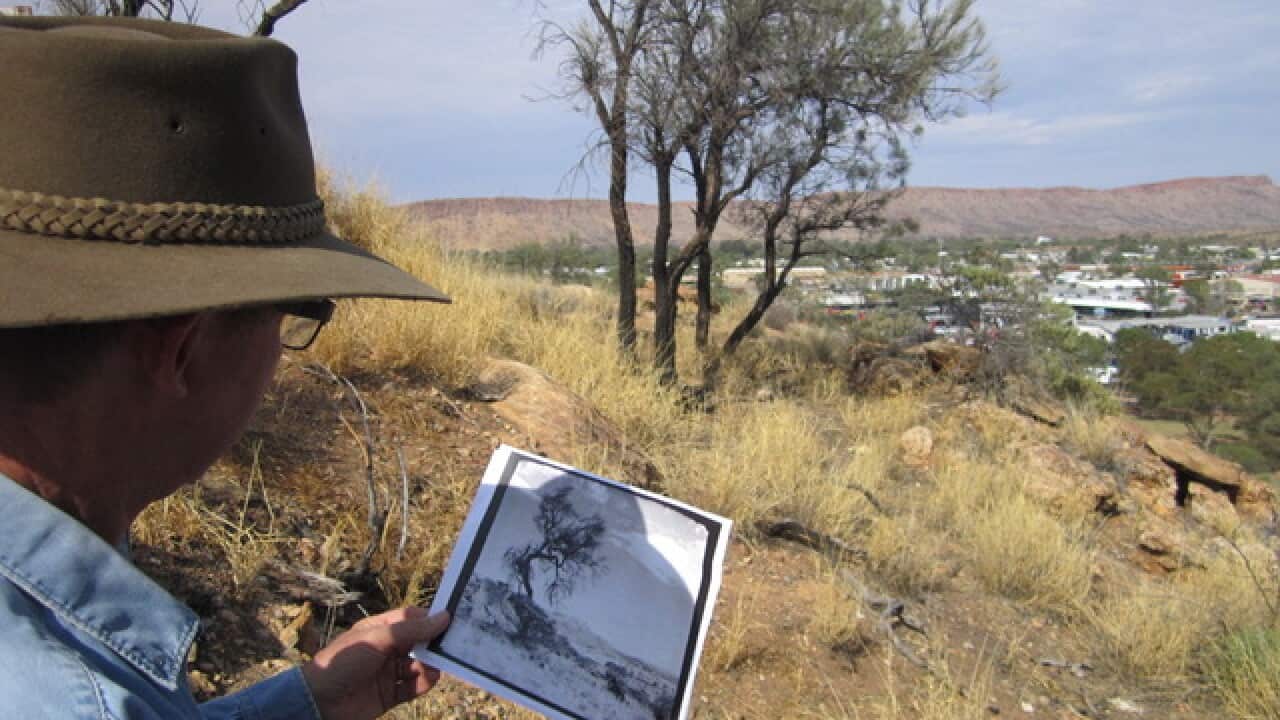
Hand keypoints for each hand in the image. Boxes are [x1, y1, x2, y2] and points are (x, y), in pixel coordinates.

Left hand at [301, 607, 449, 719]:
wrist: (319, 702)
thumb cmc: (344, 662)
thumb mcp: (377, 639)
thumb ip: (411, 630)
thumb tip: (444, 617)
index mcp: (379, 630)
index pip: (410, 619)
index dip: (429, 619)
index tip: (451, 620)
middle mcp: (385, 649)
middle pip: (418, 642)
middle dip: (434, 644)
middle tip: (454, 645)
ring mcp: (388, 672)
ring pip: (418, 665)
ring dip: (430, 665)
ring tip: (437, 666)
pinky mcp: (389, 694)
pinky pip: (413, 687)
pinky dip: (424, 683)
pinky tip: (429, 679)